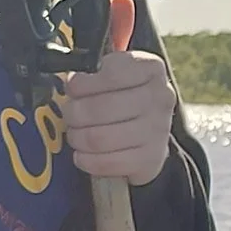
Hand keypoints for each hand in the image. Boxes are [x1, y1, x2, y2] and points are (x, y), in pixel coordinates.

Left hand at [59, 46, 177, 187]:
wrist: (148, 131)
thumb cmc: (122, 95)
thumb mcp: (114, 72)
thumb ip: (94, 67)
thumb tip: (70, 78)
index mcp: (151, 68)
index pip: (111, 73)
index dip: (82, 82)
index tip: (72, 87)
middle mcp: (161, 97)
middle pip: (102, 108)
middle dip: (74, 112)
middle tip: (69, 114)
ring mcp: (159, 130)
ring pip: (99, 138)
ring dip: (77, 137)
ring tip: (75, 134)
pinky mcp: (151, 160)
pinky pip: (107, 163)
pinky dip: (87, 160)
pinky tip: (82, 155)